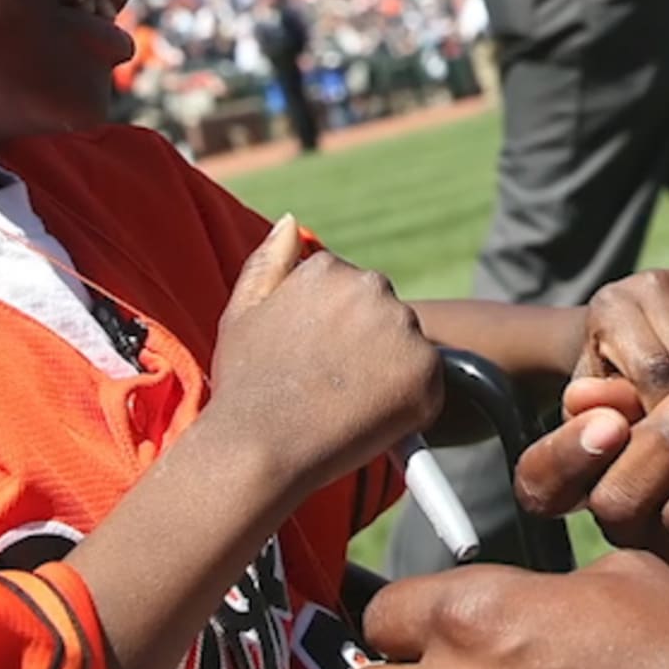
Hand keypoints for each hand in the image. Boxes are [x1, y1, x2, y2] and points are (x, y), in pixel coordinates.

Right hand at [205, 218, 442, 503]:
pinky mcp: (426, 369)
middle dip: (365, 346)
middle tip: (332, 387)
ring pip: (406, 346)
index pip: (350, 293)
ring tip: (346, 405)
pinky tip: (370, 419)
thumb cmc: (245, 385)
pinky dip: (408, 401)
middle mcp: (372, 287)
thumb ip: (269, 262)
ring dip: (388, 370)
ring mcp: (402, 327)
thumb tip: (291, 221)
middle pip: (383, 315)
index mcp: (329, 269)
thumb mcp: (242, 312)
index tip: (315, 362)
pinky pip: (427, 382)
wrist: (259, 446)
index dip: (332, 334)